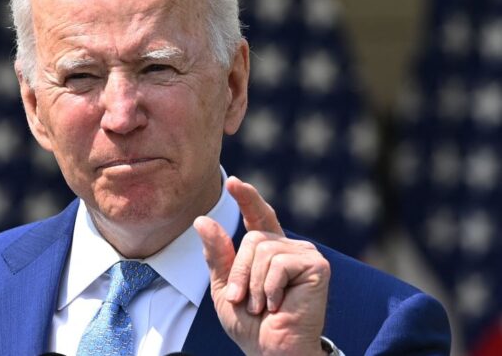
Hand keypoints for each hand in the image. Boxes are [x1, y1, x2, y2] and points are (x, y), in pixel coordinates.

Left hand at [193, 176, 329, 355]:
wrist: (270, 351)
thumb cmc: (251, 324)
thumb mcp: (225, 286)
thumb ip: (217, 254)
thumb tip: (203, 220)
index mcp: (269, 251)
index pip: (258, 217)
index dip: (247, 199)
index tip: (234, 183)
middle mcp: (289, 247)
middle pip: (252, 239)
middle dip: (240, 273)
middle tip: (245, 300)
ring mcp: (305, 254)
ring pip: (263, 250)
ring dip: (254, 285)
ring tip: (262, 306)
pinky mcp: (317, 266)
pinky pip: (279, 263)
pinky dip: (270, 288)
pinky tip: (278, 304)